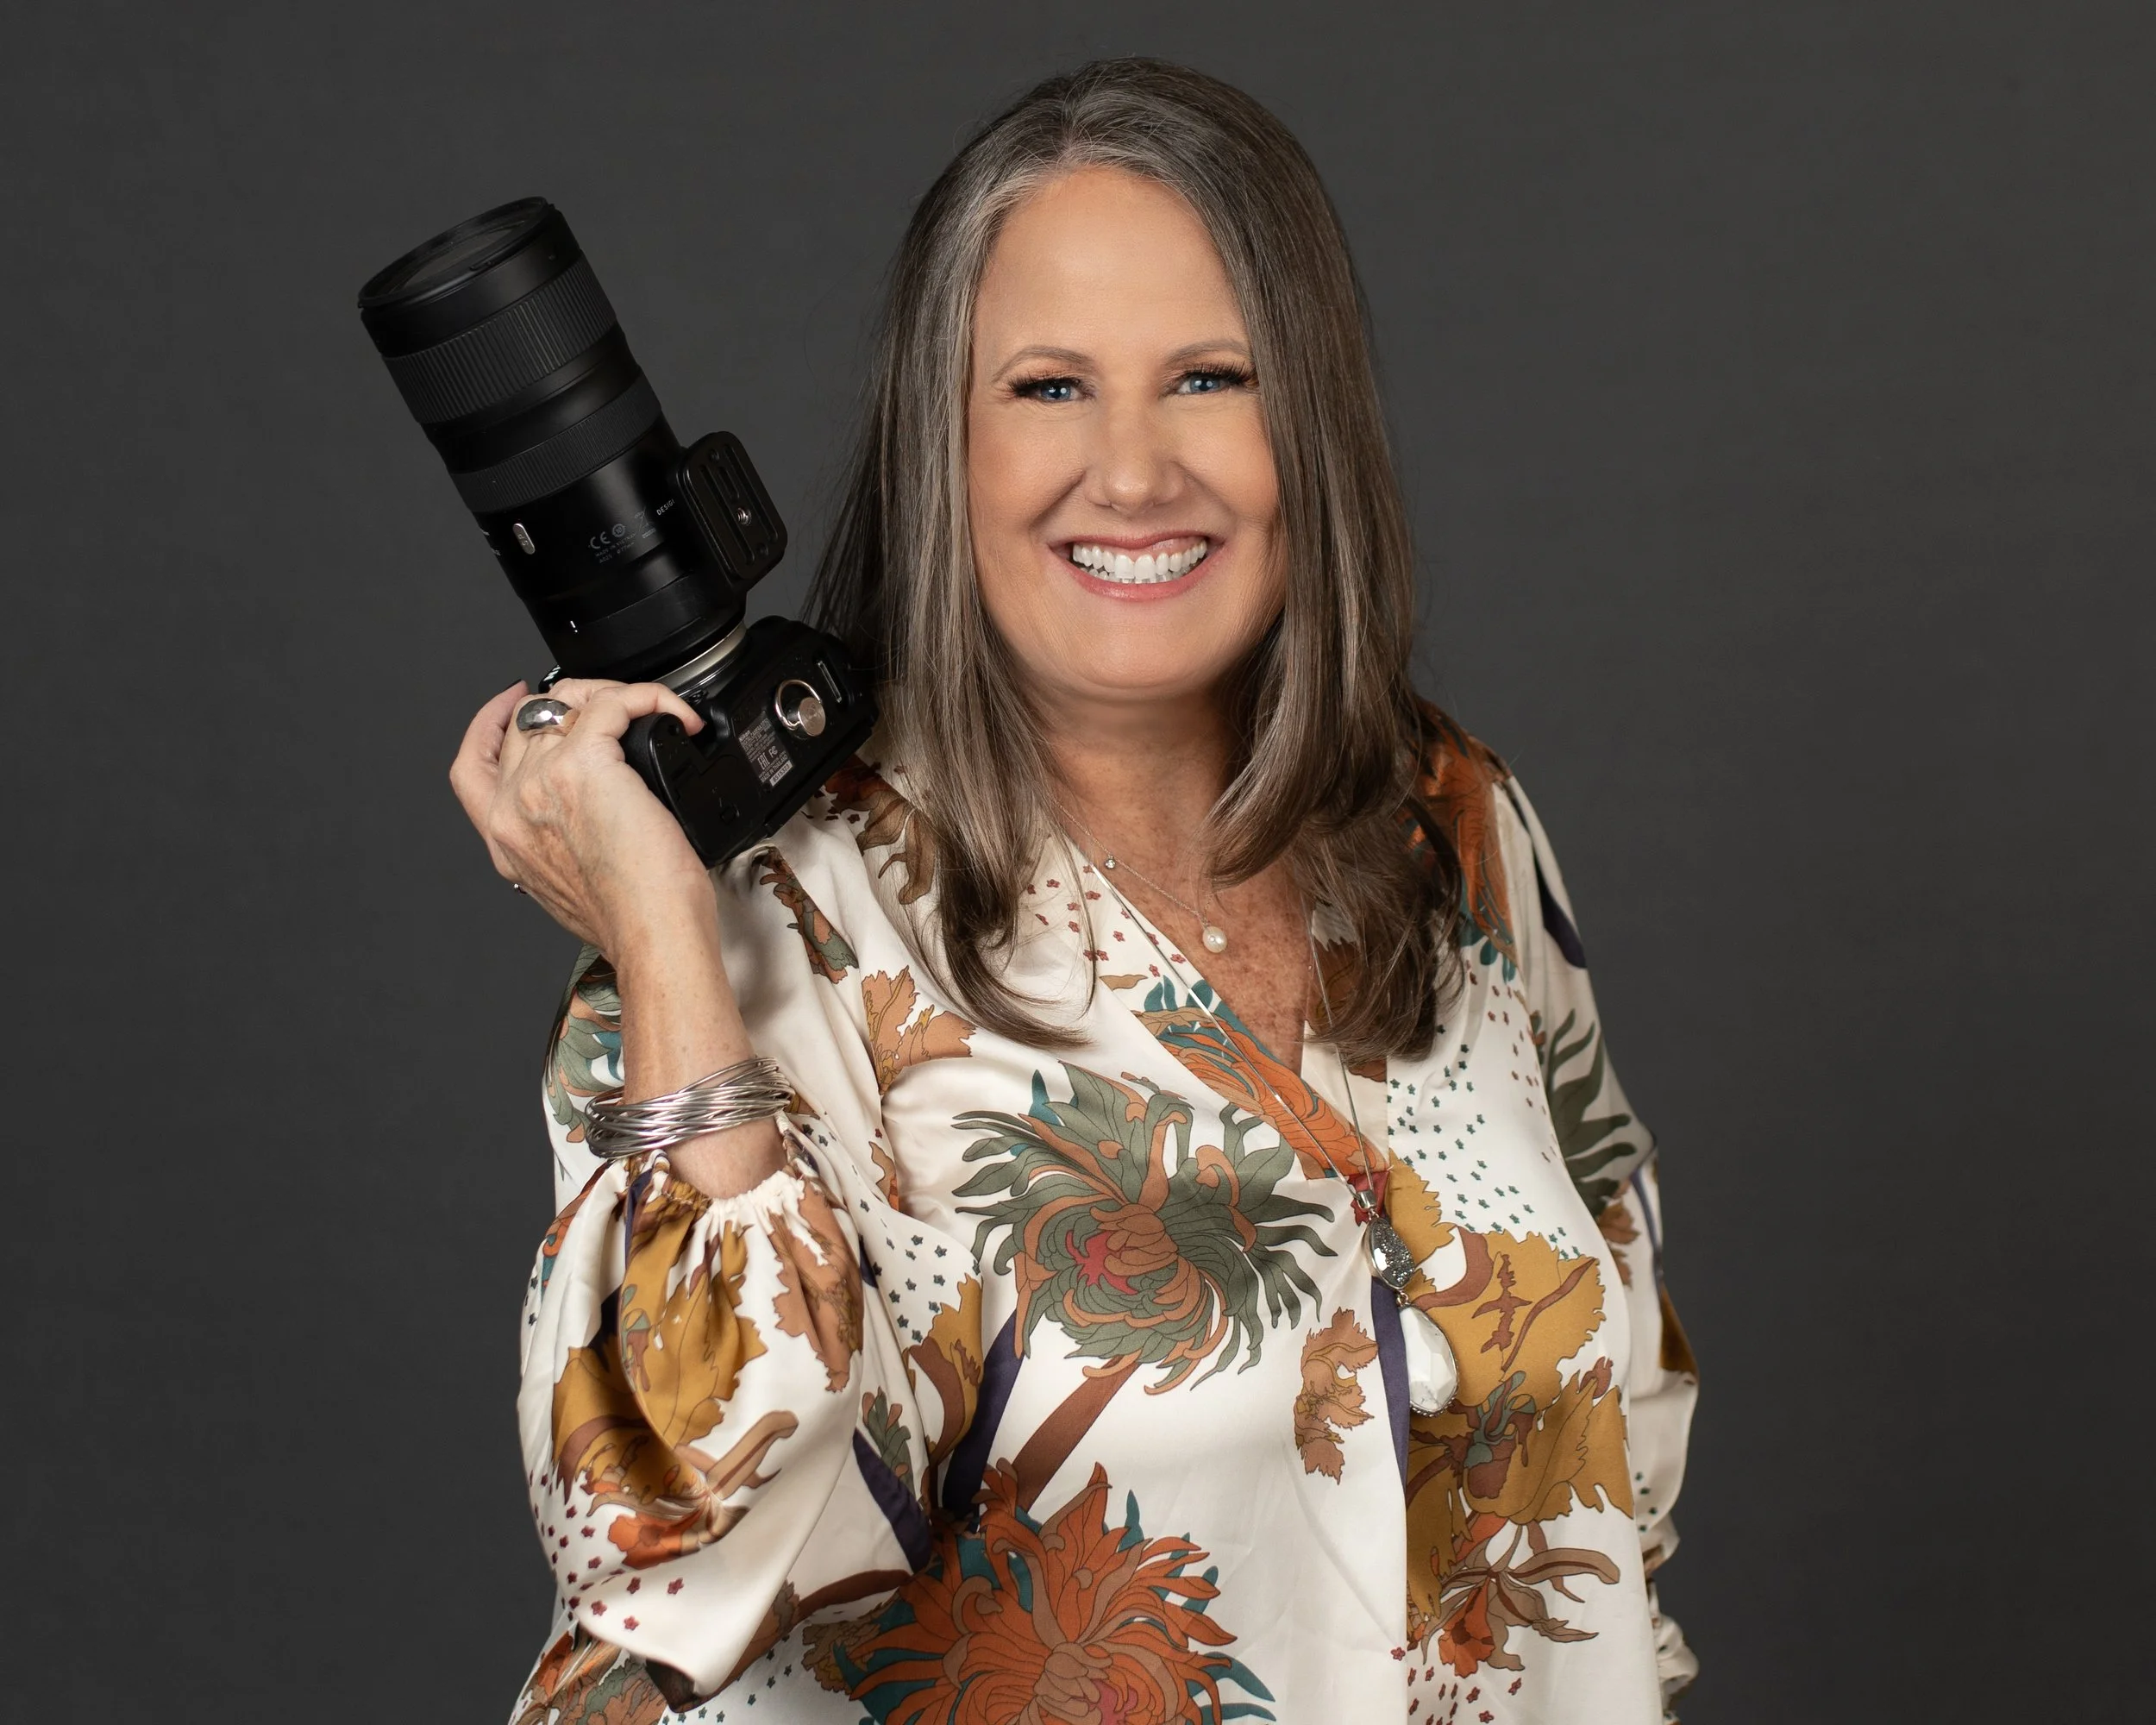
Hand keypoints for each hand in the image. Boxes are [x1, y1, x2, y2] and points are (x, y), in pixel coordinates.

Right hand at [449, 679, 712, 952]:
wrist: (651, 934)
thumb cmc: (629, 921)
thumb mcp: (567, 888)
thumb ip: (555, 846)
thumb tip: (581, 821)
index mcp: (504, 836)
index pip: (472, 764)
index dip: (488, 723)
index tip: (510, 700)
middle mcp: (514, 806)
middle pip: (526, 721)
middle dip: (570, 702)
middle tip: (609, 704)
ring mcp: (543, 780)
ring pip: (567, 704)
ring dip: (612, 697)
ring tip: (648, 711)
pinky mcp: (585, 764)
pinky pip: (613, 703)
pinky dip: (650, 698)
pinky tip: (673, 715)